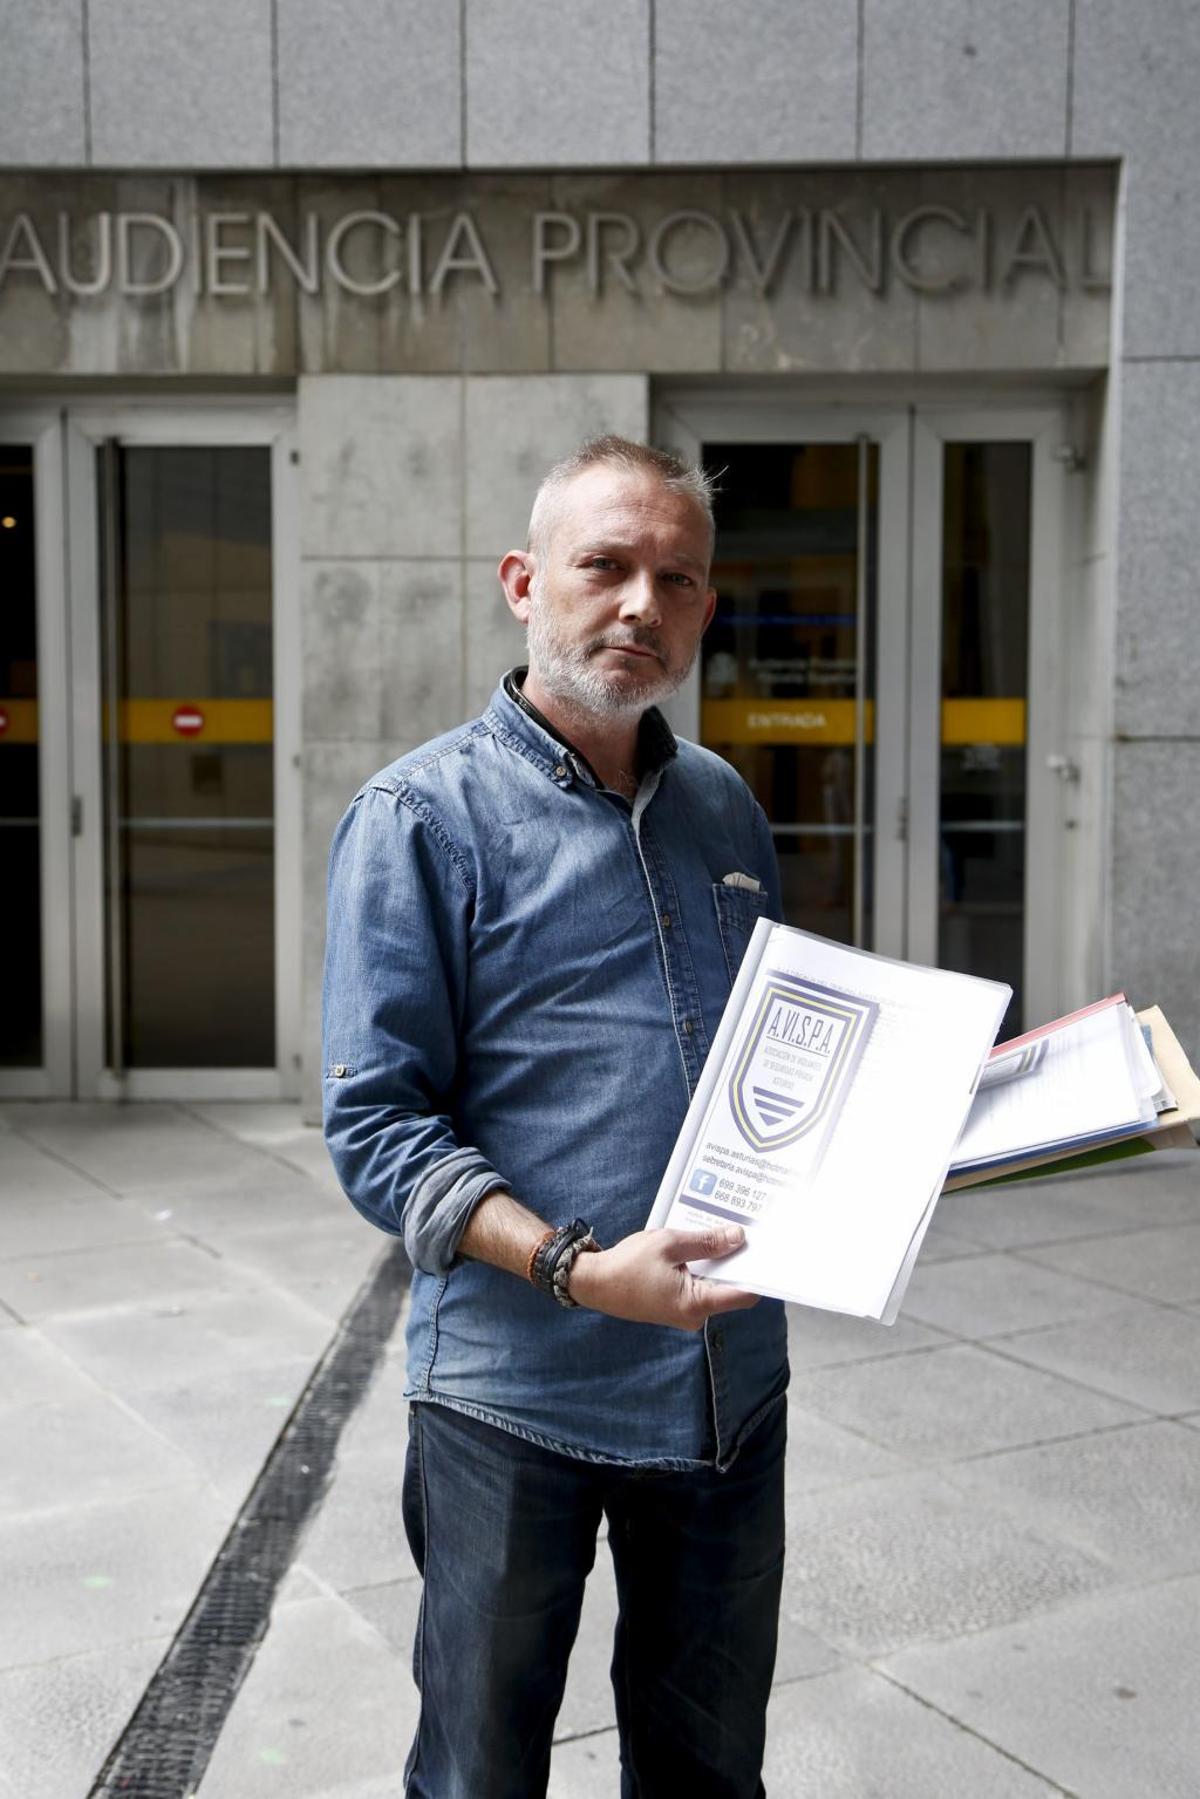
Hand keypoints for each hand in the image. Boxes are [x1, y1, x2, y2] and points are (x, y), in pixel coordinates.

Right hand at [566, 1224, 759, 1331]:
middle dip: (738, 1261)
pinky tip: (701, 1246)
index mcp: (696, 1304)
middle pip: (732, 1288)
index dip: (758, 1272)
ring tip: (722, 1233)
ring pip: (715, 1285)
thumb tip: (738, 1237)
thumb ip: (706, 1242)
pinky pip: (700, 1286)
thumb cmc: (627, 1264)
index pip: (744, 1293)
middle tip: (745, 1231)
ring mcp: (686, 1313)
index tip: (768, 1251)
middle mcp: (695, 1315)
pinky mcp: (677, 1306)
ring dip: (718, 1262)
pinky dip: (703, 1267)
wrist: (594, 1283)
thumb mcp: (669, 1243)